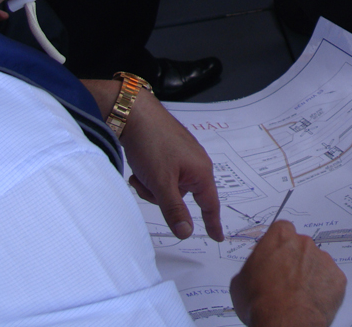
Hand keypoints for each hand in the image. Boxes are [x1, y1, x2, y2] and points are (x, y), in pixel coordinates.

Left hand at [84, 79, 223, 241]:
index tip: (217, 237)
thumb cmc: (152, 144)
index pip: (210, 204)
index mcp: (200, 171)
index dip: (213, 223)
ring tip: (140, 173)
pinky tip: (140, 166)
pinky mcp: (171, 150)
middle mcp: (196, 163)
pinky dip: (150, 175)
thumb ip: (174, 210)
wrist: (135, 114)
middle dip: (161, 197)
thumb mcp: (161, 183)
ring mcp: (183, 156)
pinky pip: (164, 174)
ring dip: (152, 186)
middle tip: (145, 186)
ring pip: (169, 186)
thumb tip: (187, 234)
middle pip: (182, 196)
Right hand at [230, 221, 345, 326]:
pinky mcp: (337, 278)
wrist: (285, 322)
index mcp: (280, 237)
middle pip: (301, 247)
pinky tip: (310, 302)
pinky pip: (329, 281)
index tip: (275, 256)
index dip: (278, 245)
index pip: (282, 230)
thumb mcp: (240, 282)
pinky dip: (322, 290)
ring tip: (298, 296)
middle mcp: (304, 243)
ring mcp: (323, 260)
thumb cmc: (260, 303)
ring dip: (309, 275)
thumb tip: (255, 272)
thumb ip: (252, 267)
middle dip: (295, 261)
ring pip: (316, 263)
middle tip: (285, 281)